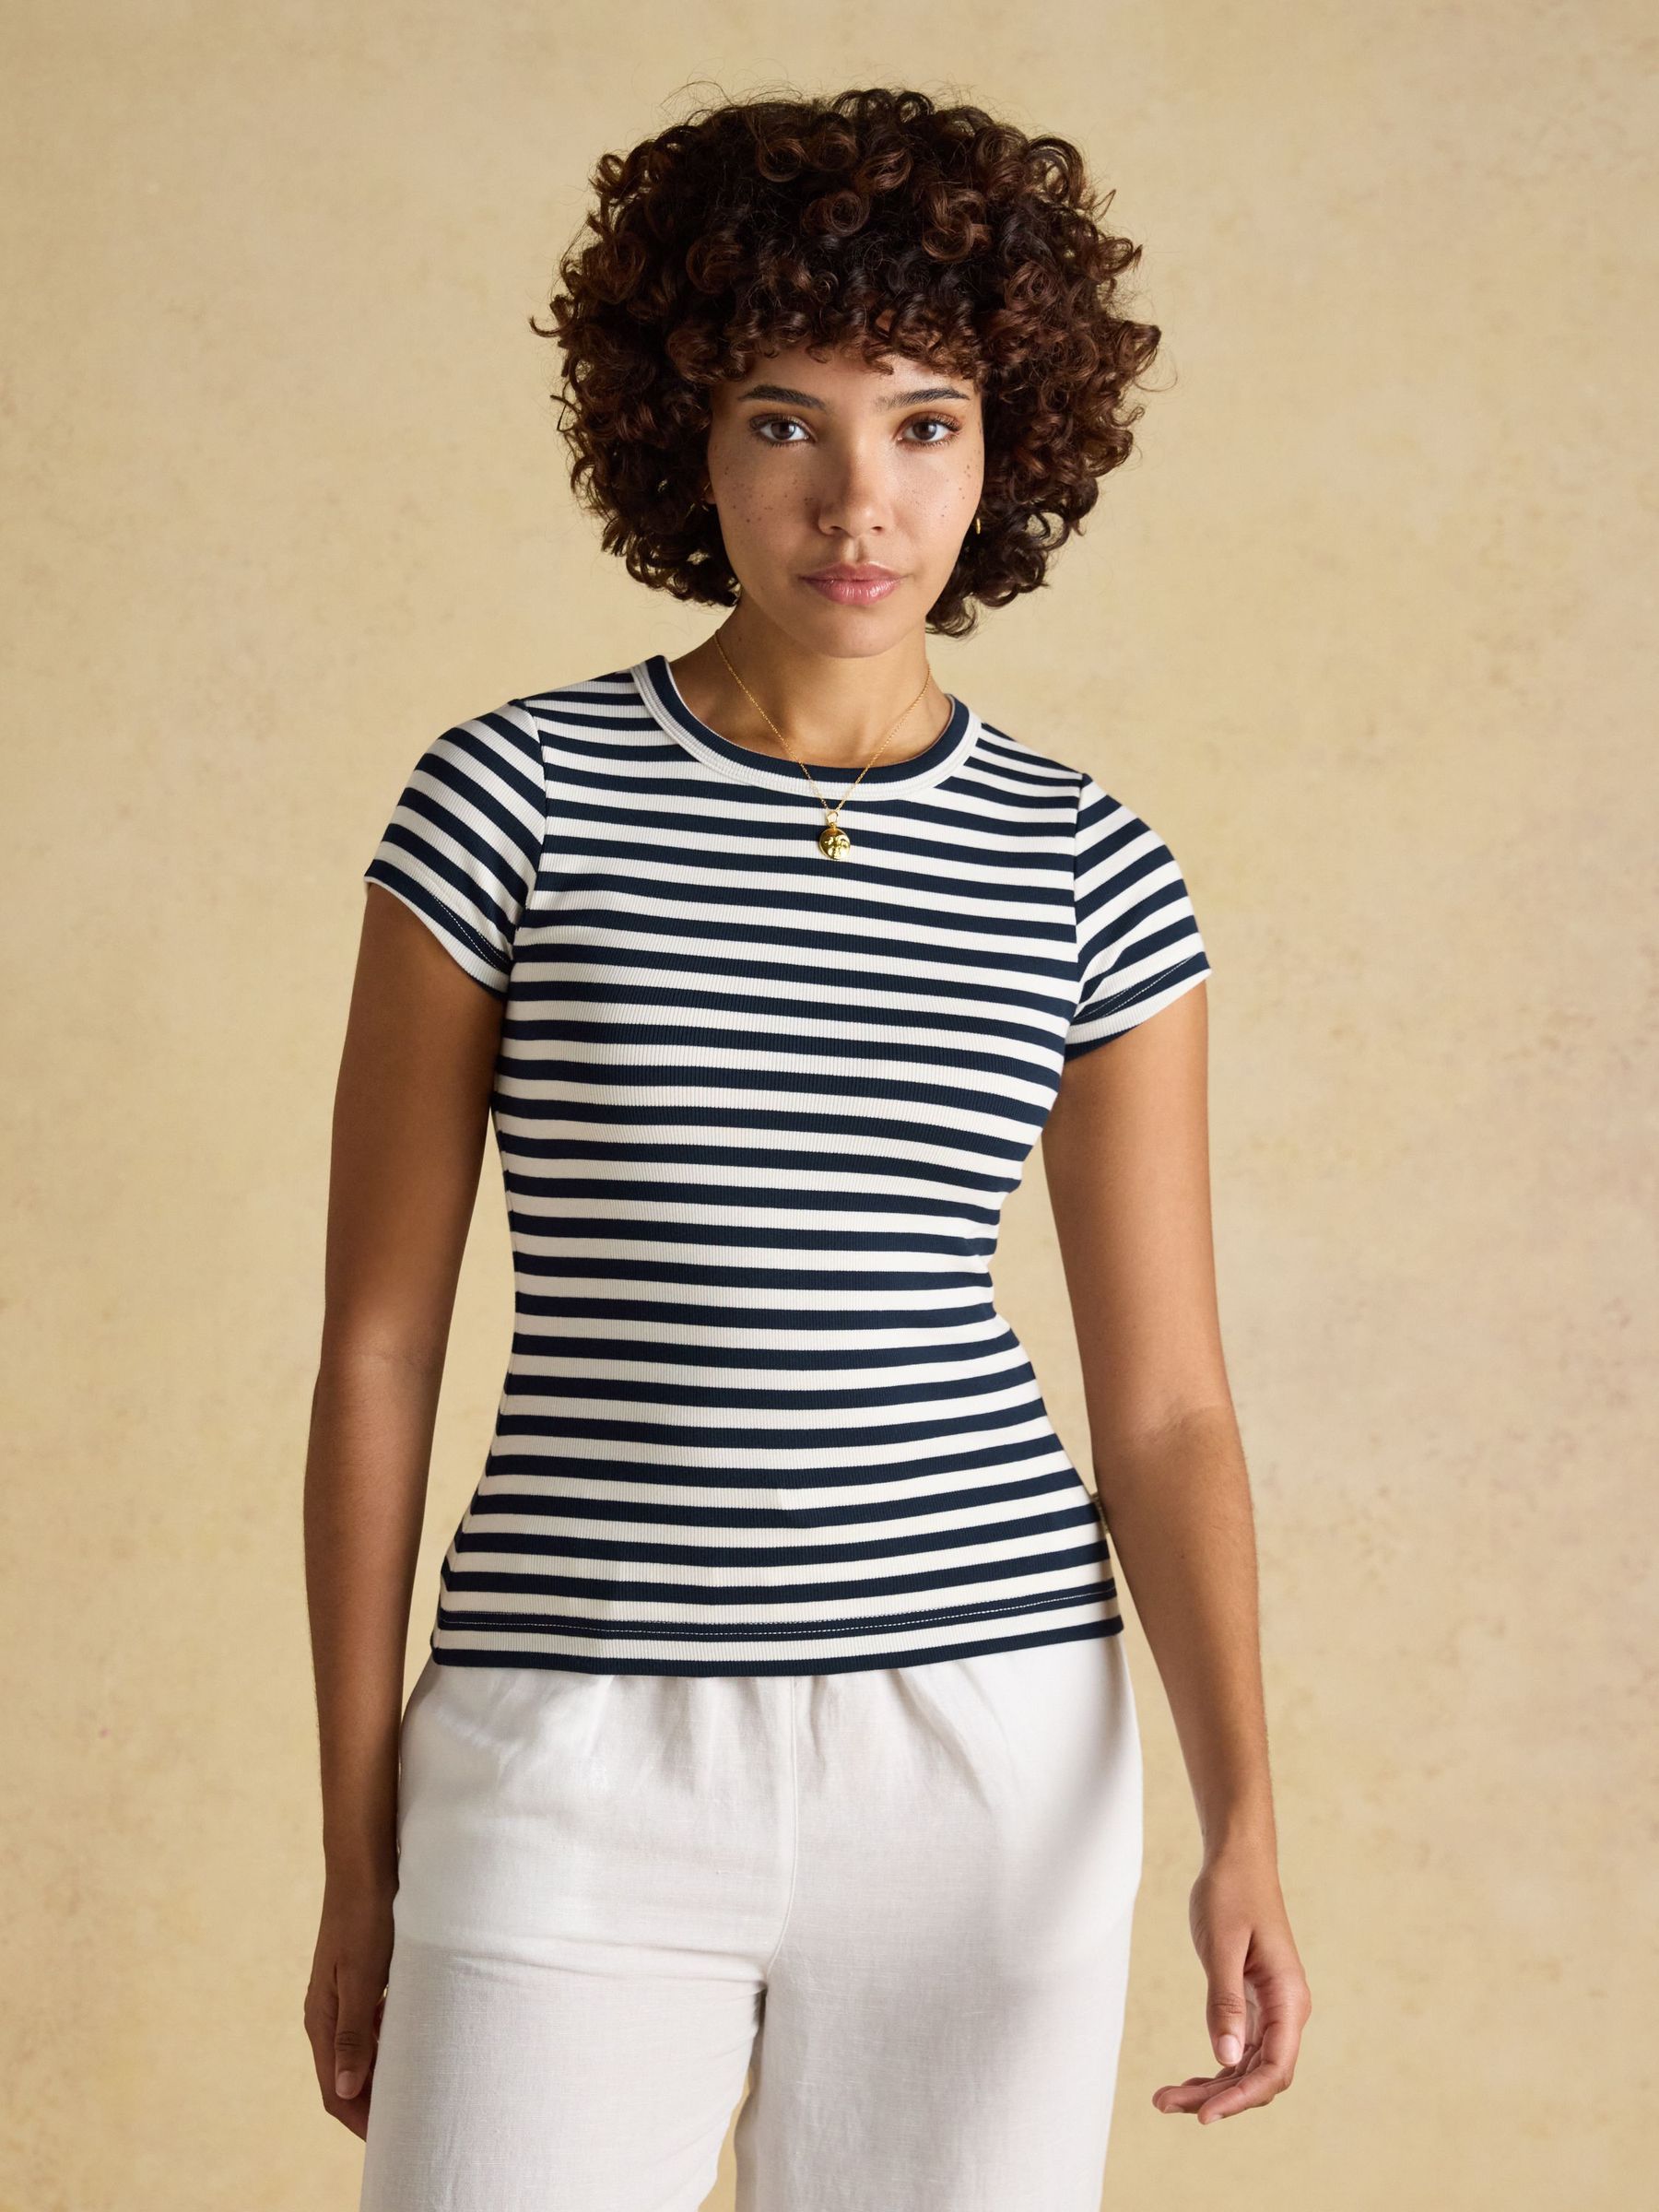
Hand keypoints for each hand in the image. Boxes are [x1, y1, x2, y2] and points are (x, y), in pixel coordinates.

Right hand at [304, 1873, 396, 2140]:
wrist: (365, 1863)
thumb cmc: (366, 1914)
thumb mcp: (363, 1974)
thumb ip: (355, 2032)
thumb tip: (348, 2091)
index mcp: (321, 2019)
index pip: (336, 2091)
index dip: (362, 2121)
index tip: (394, 2141)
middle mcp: (327, 2013)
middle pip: (347, 2078)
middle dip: (374, 2106)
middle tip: (411, 2125)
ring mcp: (343, 1996)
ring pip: (361, 2053)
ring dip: (384, 2075)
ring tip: (418, 2091)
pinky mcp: (360, 1979)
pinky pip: (372, 2027)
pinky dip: (390, 2044)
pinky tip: (416, 2043)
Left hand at [1152, 1844, 1310, 2123]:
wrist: (1238, 1859)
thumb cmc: (1231, 1893)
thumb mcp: (1222, 1945)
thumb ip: (1226, 2002)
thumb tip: (1227, 2059)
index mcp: (1288, 1998)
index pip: (1273, 2068)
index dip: (1241, 2098)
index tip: (1203, 2116)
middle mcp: (1286, 2010)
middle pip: (1259, 2076)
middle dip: (1217, 2098)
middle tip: (1165, 2102)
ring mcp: (1272, 2008)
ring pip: (1247, 2067)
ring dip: (1212, 2087)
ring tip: (1165, 2097)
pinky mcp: (1254, 2002)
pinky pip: (1240, 2048)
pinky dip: (1215, 2067)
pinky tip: (1187, 2079)